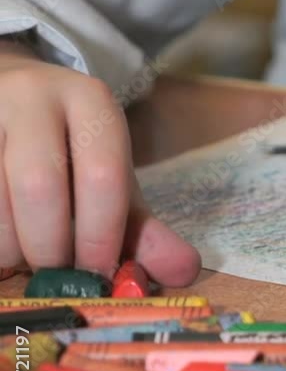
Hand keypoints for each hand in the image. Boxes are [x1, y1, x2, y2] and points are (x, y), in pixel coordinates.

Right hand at [0, 40, 199, 284]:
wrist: (10, 96)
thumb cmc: (70, 151)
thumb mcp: (113, 182)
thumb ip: (146, 231)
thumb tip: (183, 272)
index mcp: (91, 104)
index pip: (102, 175)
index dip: (100, 235)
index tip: (98, 273)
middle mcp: (33, 96)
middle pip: (39, 185)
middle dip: (49, 246)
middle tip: (56, 275)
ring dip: (8, 247)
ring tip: (22, 259)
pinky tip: (1, 248)